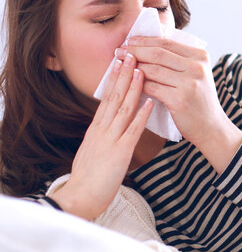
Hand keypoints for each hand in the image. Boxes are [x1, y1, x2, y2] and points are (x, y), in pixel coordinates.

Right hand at [52, 53, 152, 219]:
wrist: (81, 198)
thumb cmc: (90, 177)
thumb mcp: (94, 149)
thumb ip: (103, 135)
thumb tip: (112, 123)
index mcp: (96, 128)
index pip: (107, 98)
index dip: (115, 78)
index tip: (122, 61)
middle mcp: (102, 129)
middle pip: (113, 96)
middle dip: (124, 74)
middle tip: (131, 53)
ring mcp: (110, 139)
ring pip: (122, 108)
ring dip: (133, 88)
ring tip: (141, 69)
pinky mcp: (119, 152)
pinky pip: (132, 130)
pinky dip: (142, 115)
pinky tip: (151, 102)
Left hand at [117, 37, 241, 171]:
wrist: (210, 127)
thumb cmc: (198, 100)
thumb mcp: (195, 74)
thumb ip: (178, 60)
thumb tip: (147, 44)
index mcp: (200, 56)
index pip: (167, 43)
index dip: (144, 40)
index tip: (128, 41)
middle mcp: (197, 67)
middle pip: (158, 54)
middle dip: (135, 51)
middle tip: (118, 51)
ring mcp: (189, 83)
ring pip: (153, 70)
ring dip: (133, 67)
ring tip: (120, 65)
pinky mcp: (180, 99)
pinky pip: (152, 87)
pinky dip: (138, 84)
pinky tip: (128, 83)